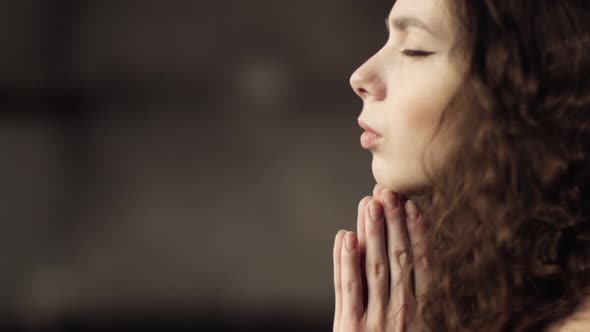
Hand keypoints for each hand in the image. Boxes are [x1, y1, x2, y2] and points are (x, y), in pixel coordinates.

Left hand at [333, 184, 430, 331]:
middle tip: (388, 192)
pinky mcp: (349, 326)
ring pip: (373, 267)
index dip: (417, 233)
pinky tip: (345, 236)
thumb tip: (427, 258)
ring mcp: (374, 319)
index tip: (413, 205)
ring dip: (370, 233)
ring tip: (369, 204)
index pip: (422, 263)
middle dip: (393, 223)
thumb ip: (421, 295)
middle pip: (397, 258)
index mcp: (422, 311)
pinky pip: (347, 288)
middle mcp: (401, 311)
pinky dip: (344, 261)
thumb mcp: (420, 325)